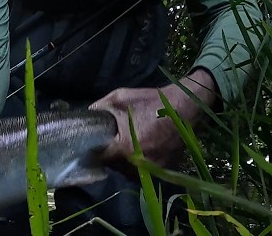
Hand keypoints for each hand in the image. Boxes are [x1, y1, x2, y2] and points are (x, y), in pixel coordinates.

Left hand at [89, 69, 217, 172]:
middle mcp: (139, 164)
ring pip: (130, 172)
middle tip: (112, 143)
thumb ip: (100, 109)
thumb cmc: (151, 101)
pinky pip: (146, 172)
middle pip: (115, 167)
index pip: (101, 158)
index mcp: (125, 148)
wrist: (185, 106)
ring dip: (125, 162)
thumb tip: (86, 117)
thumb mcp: (120, 98)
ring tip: (127, 146)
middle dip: (111, 157)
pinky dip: (141, 164)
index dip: (94, 152)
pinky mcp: (166, 170)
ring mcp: (154, 169)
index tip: (92, 145)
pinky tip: (143, 149)